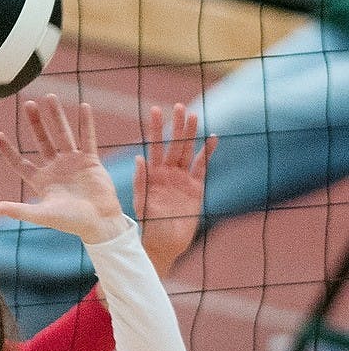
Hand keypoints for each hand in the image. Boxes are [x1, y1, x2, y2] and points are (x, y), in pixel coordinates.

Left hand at [0, 94, 128, 243]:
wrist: (99, 223)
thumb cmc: (70, 222)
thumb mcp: (41, 215)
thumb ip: (17, 210)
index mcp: (41, 181)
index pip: (20, 162)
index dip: (7, 149)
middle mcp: (55, 168)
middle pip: (42, 140)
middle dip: (35, 123)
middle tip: (28, 104)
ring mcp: (73, 163)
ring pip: (63, 134)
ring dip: (57, 116)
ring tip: (51, 97)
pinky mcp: (90, 161)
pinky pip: (88, 138)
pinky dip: (86, 123)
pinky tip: (84, 106)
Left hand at [134, 103, 216, 275]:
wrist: (164, 243)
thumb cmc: (147, 225)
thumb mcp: (140, 202)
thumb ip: (140, 181)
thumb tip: (138, 158)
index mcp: (152, 175)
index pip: (154, 146)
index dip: (155, 129)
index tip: (155, 110)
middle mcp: (167, 173)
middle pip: (173, 145)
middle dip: (176, 126)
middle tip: (178, 106)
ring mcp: (182, 179)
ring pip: (188, 152)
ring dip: (191, 135)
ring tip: (194, 116)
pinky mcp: (196, 188)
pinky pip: (202, 167)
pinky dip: (207, 153)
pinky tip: (212, 138)